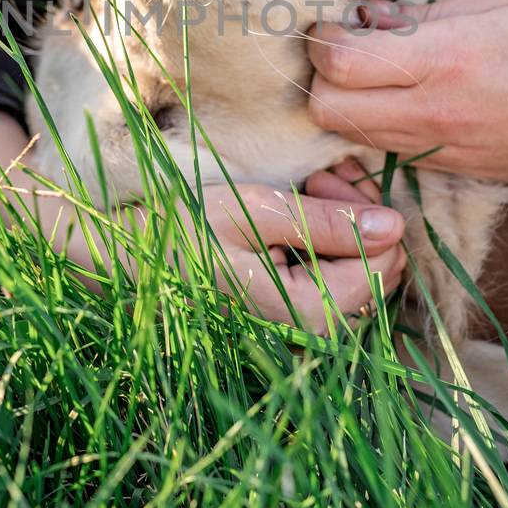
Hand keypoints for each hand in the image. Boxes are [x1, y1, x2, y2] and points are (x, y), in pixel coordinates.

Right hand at [0, 112, 407, 334]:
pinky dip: (321, 235)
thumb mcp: (249, 209)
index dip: (370, 214)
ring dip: (342, 222)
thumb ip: (327, 222)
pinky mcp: (281, 305)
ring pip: (357, 266)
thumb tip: (396, 227)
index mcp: (305, 312)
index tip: (330, 177)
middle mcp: (307, 329)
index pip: (386, 266)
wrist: (111, 246)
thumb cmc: (175, 223)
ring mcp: (295, 319)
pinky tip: (289, 210)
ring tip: (300, 190)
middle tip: (318, 178)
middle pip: (378, 268)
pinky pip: (329, 269)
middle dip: (360, 217)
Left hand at [306, 0, 507, 188]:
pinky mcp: (458, 174)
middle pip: (328, 113)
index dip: (323, 42)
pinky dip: (381, 133)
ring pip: (354, 142)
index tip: (336, 26)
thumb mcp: (499, 3)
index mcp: (443, 61)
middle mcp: (434, 115)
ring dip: (348, 109)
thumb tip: (370, 19)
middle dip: (321, 81)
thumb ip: (425, 16)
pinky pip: (393, 157)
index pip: (338, 66)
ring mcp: (445, 153)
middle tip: (343, 53)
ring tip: (374, 77)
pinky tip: (405, 104)